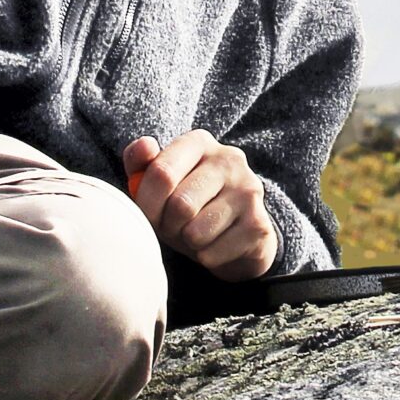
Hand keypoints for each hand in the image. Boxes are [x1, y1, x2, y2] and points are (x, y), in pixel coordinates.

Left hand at [122, 131, 277, 280]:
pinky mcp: (258, 224)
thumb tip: (145, 146)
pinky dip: (206, 257)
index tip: (149, 213)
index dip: (146, 203)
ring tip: (195, 234)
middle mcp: (229, 159)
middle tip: (175, 226)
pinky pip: (212, 253)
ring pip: (196, 232)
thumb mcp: (161, 183)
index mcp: (199, 142)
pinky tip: (216, 245)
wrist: (238, 234)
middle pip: (180, 205)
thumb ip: (141, 163)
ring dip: (187, 242)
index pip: (162, 173)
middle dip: (168, 225)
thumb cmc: (190, 203)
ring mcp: (248, 190)